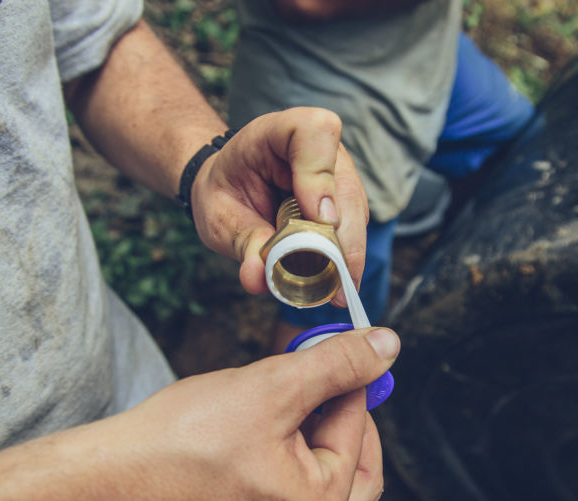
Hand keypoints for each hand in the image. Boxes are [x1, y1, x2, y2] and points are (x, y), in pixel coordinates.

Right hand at [112, 327, 396, 500]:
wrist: (108, 482)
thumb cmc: (183, 443)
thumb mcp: (274, 386)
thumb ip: (337, 364)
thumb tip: (386, 346)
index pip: (358, 426)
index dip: (344, 376)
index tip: (323, 343)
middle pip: (351, 459)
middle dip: (335, 408)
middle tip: (312, 371)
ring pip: (312, 468)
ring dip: (303, 423)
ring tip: (270, 389)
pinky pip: (280, 482)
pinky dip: (277, 445)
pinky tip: (247, 417)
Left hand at [190, 108, 367, 306]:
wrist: (229, 186)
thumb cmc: (225, 190)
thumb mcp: (220, 214)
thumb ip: (242, 241)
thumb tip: (258, 278)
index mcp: (282, 131)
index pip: (315, 132)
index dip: (320, 176)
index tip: (319, 218)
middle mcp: (322, 148)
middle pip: (347, 187)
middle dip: (343, 239)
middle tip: (336, 285)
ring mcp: (340, 176)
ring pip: (357, 214)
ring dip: (347, 255)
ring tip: (335, 293)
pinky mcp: (346, 203)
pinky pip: (354, 232)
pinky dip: (345, 260)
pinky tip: (336, 285)